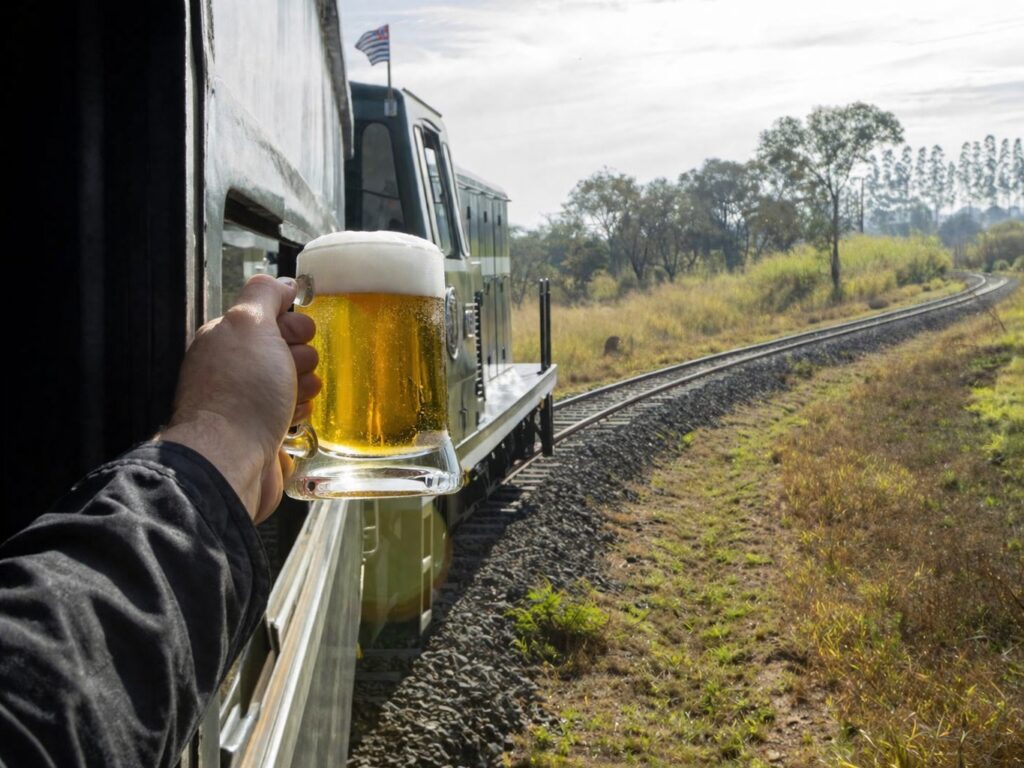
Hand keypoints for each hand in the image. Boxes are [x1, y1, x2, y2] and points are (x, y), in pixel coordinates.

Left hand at [159, 275, 320, 521]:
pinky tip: (297, 416)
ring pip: (290, 381)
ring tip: (299, 394)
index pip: (268, 315)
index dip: (292, 319)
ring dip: (304, 383)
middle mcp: (231, 368)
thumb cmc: (243, 390)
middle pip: (283, 349)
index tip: (301, 332)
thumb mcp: (251, 323)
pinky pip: (290, 412)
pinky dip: (298, 411)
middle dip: (301, 354)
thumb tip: (284, 283)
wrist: (232, 458)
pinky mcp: (259, 433)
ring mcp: (244, 402)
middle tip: (298, 366)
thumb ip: (265, 294)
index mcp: (225, 338)